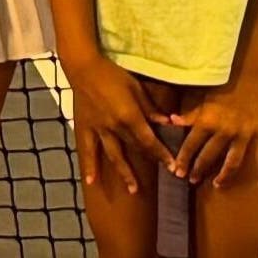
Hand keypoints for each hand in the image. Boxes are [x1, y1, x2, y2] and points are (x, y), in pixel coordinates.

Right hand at [65, 57, 166, 195]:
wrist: (84, 68)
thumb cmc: (113, 74)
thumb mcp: (136, 88)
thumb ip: (151, 108)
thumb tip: (168, 122)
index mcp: (129, 116)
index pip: (149, 141)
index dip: (162, 154)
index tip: (173, 167)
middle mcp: (115, 128)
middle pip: (136, 148)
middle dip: (150, 162)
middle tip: (163, 177)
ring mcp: (99, 130)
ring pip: (114, 155)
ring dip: (125, 173)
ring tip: (133, 190)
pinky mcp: (86, 128)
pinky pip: (88, 150)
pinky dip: (90, 166)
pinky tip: (91, 181)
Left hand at [168, 76, 257, 189]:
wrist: (251, 74)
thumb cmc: (224, 83)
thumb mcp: (202, 96)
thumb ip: (189, 113)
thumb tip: (171, 122)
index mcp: (207, 121)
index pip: (190, 146)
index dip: (183, 160)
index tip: (177, 172)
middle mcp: (224, 131)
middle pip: (208, 157)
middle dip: (198, 170)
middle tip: (192, 180)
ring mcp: (244, 135)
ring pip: (232, 162)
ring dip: (224, 176)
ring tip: (217, 185)